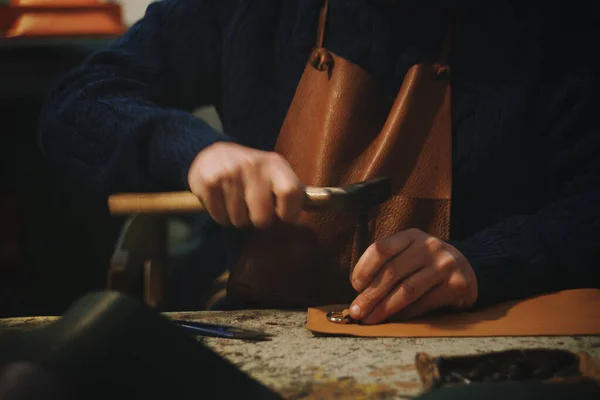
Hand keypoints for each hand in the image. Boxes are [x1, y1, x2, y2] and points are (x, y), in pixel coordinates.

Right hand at [187, 142, 303, 227]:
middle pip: (262, 217)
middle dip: (257, 220)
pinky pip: (219, 217)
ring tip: (236, 203)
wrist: (213, 154)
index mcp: (275, 164)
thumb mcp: (274, 173)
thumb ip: (291, 191)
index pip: (291, 193)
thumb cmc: (252, 172)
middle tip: (253, 209)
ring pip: (239, 220)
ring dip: (237, 219)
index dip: (289, 212)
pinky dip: (220, 216)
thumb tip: (321, 204)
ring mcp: (229, 173)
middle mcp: (253, 166)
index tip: (283, 215)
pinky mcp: (209, 182)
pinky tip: (221, 201)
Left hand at [348, 228, 477, 323]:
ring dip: (384, 308)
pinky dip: (405, 314)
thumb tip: (360, 292)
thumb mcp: (410, 252)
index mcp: (411, 236)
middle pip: (391, 272)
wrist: (469, 268)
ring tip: (370, 319)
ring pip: (406, 291)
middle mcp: (428, 247)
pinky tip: (393, 319)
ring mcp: (444, 265)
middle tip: (357, 311)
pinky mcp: (456, 285)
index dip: (364, 268)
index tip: (355, 286)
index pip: (380, 249)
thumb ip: (388, 264)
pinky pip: (423, 303)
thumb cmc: (427, 264)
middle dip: (370, 295)